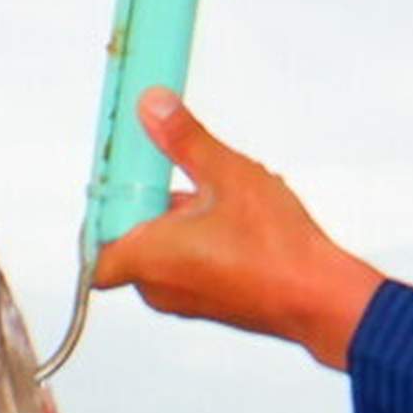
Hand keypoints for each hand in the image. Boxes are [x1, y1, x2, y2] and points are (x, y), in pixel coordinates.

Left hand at [88, 90, 382, 370]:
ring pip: (162, 254)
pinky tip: (235, 219)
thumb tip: (151, 107)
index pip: (91, 252)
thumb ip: (184, 140)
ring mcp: (183, 301)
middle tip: (176, 178)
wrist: (320, 298)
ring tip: (218, 196)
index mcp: (146, 259)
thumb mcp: (227, 175)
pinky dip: (199, 242)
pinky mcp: (209, 305)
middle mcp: (156, 288)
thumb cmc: (275, 245)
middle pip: (128, 244)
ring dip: (179, 223)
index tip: (121, 186)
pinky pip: (188, 268)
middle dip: (149, 208)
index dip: (100, 218)